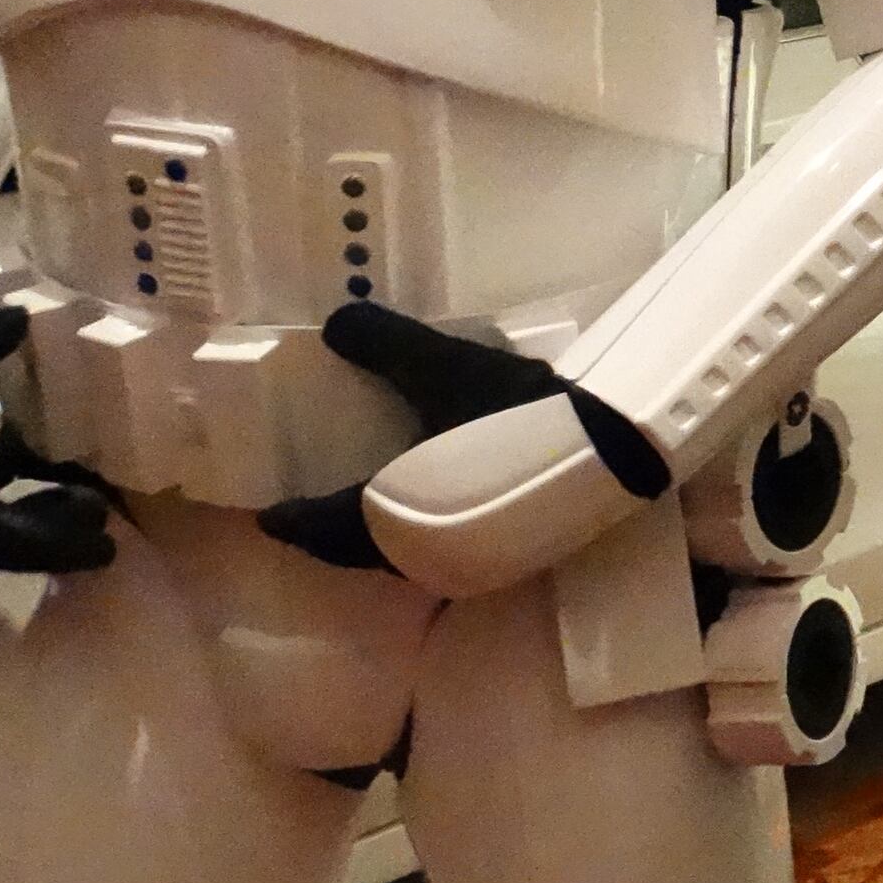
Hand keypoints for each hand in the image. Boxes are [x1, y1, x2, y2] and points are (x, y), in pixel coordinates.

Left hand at [259, 303, 664, 595]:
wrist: (615, 450)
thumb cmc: (520, 418)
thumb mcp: (449, 370)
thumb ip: (388, 347)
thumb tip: (336, 323)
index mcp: (394, 514)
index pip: (322, 527)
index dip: (290, 521)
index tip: (267, 514)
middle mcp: (422, 549)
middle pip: (356, 553)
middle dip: (327, 535)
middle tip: (304, 512)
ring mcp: (466, 558)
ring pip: (397, 557)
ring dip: (371, 537)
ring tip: (359, 507)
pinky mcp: (501, 551)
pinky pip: (433, 551)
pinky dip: (412, 535)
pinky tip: (422, 508)